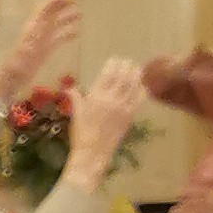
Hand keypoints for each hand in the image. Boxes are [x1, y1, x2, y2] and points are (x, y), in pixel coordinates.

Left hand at [0, 0, 78, 100]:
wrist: (14, 79)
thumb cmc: (19, 63)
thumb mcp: (28, 45)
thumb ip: (38, 28)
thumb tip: (47, 14)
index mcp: (32, 27)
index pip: (44, 9)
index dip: (55, 2)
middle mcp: (37, 31)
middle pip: (51, 14)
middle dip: (62, 6)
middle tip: (75, 1)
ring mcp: (41, 40)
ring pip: (56, 25)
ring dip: (67, 18)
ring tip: (80, 15)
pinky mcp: (45, 50)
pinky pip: (58, 38)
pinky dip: (67, 34)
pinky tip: (77, 33)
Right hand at [60, 59, 142, 194]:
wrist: (92, 153)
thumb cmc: (81, 133)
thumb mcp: (76, 113)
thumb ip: (75, 97)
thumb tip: (69, 88)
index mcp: (96, 96)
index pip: (108, 74)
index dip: (114, 64)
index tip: (115, 59)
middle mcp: (111, 99)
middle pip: (123, 76)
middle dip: (127, 66)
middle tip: (128, 62)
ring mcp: (123, 108)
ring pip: (134, 85)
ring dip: (136, 75)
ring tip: (137, 69)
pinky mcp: (130, 116)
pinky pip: (139, 99)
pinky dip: (142, 90)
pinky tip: (142, 86)